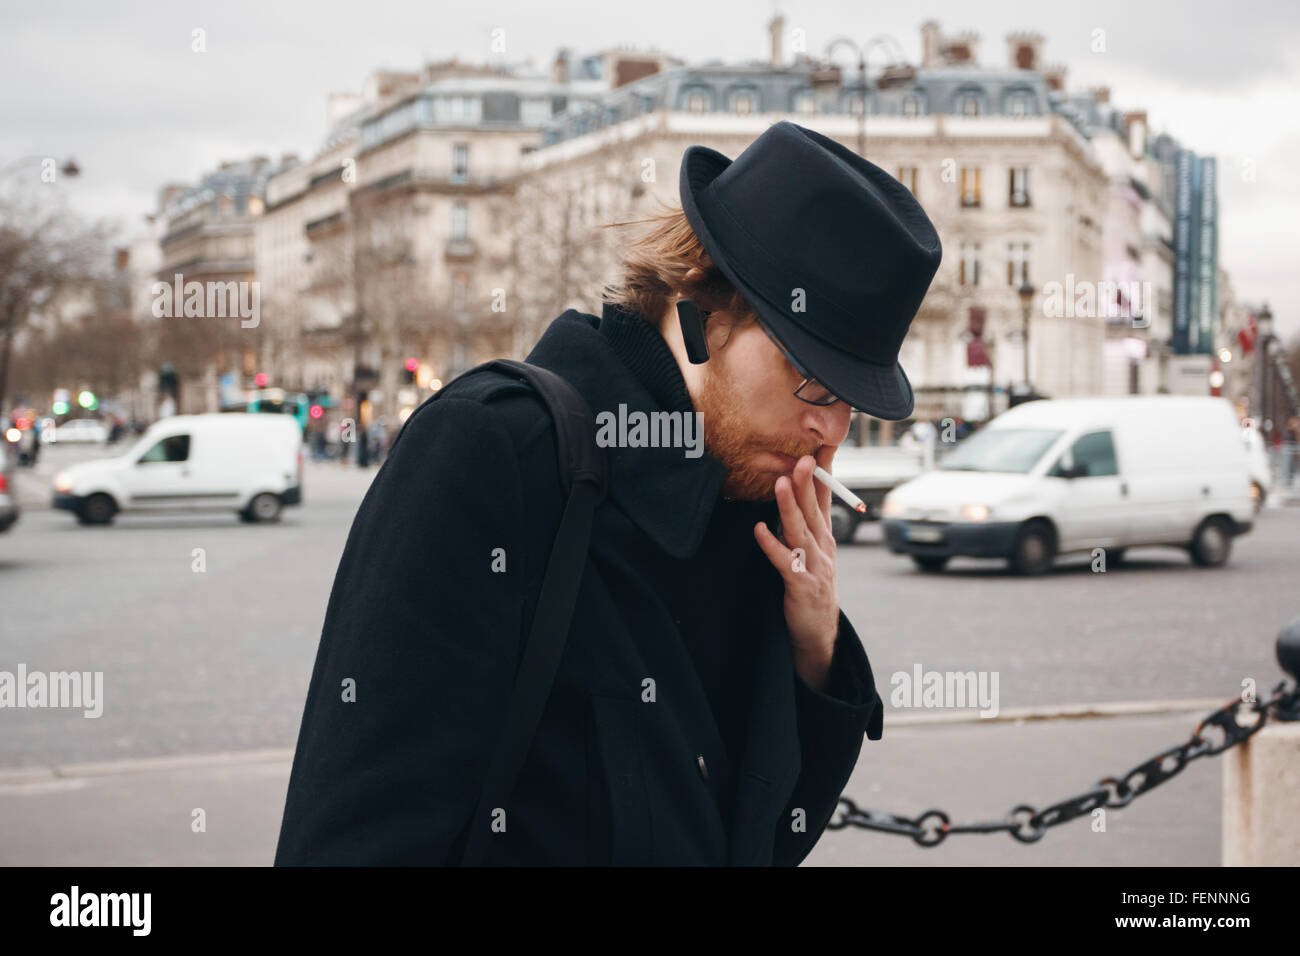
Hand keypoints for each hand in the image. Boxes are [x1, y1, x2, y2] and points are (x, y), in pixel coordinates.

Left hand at [753, 444, 840, 675]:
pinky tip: (759, 530)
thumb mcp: (809, 552)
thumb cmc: (809, 587)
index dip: (825, 474)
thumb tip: (787, 497)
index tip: (824, 447)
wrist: (816, 632)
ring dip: (790, 507)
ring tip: (782, 483)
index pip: (826, 499)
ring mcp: (815, 567)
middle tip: (803, 457)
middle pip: (815, 510)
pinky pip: (784, 562)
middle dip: (809, 482)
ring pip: (801, 531)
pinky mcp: (800, 585)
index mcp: (825, 538)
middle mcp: (824, 548)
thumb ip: (799, 526)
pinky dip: (772, 546)